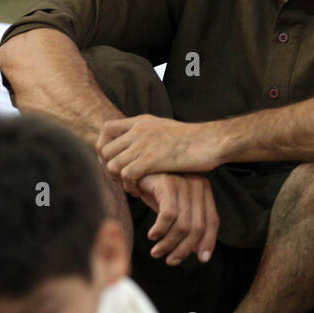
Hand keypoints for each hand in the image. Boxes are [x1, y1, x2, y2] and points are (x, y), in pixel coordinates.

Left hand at [98, 113, 222, 191]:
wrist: (210, 142)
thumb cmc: (194, 141)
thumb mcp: (166, 129)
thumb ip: (150, 134)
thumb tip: (139, 145)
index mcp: (142, 121)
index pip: (107, 128)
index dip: (103, 145)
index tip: (112, 159)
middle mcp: (138, 130)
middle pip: (104, 150)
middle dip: (108, 167)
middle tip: (121, 179)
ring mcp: (143, 144)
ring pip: (112, 165)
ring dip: (118, 180)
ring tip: (131, 186)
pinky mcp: (150, 160)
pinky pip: (125, 175)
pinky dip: (129, 186)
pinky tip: (139, 191)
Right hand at [136, 173, 219, 264]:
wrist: (134, 171)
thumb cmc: (155, 191)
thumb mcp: (176, 209)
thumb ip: (189, 226)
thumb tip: (200, 253)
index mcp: (204, 189)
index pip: (213, 220)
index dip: (209, 242)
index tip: (202, 259)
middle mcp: (197, 184)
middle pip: (198, 227)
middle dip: (183, 249)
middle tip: (170, 260)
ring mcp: (183, 182)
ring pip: (183, 225)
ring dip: (168, 244)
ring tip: (157, 252)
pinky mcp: (167, 182)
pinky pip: (168, 215)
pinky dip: (160, 230)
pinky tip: (152, 235)